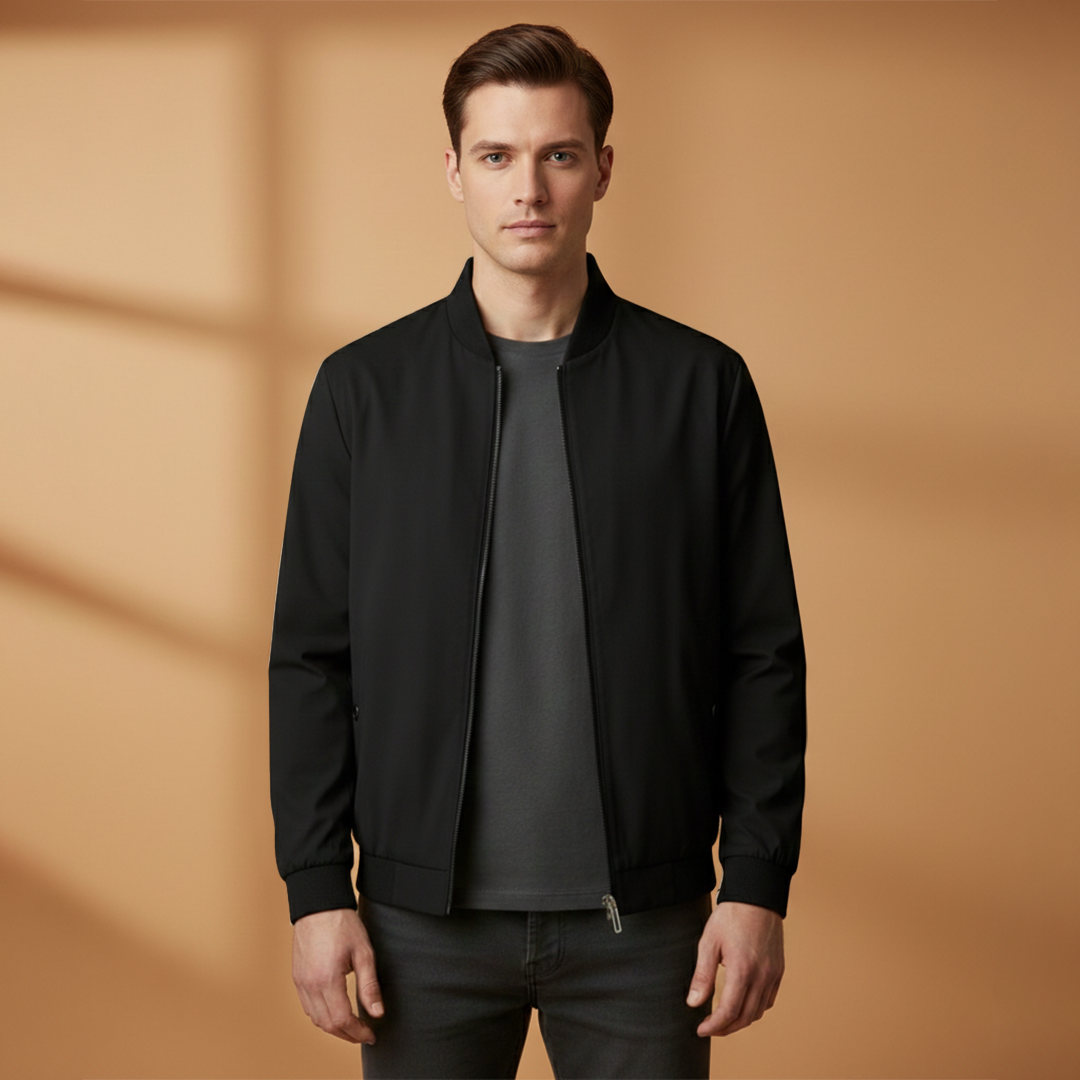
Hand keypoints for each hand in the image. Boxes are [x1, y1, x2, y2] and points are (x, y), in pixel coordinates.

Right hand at [292, 907, 383, 1043]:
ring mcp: (300, 982)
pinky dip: (321, 1016)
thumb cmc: (342, 924)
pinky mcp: (297, 977)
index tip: (371, 1035)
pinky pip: (307, 1007)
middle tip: (364, 1034)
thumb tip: (377, 1012)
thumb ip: (370, 985)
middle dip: (347, 1034)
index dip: (358, 1032)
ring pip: (315, 1019)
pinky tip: (335, 1012)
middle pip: (327, 1025)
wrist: (318, 905)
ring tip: (352, 1026)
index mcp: (327, 980)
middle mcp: (310, 985)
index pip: (342, 1020)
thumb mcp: (364, 952)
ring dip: (334, 1028)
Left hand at [686, 900, 783, 1036]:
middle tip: (709, 1029)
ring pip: (758, 1012)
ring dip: (741, 1021)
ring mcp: (773, 974)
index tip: (701, 1030)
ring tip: (723, 1020)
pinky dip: (755, 1009)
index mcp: (742, 970)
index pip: (729, 1012)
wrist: (757, 897)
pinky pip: (768, 1000)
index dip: (714, 1026)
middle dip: (726, 1028)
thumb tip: (693, 1003)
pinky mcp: (778, 970)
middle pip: (745, 1017)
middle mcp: (762, 976)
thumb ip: (702, 975)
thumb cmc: (730, 916)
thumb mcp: (709, 942)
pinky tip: (742, 1005)